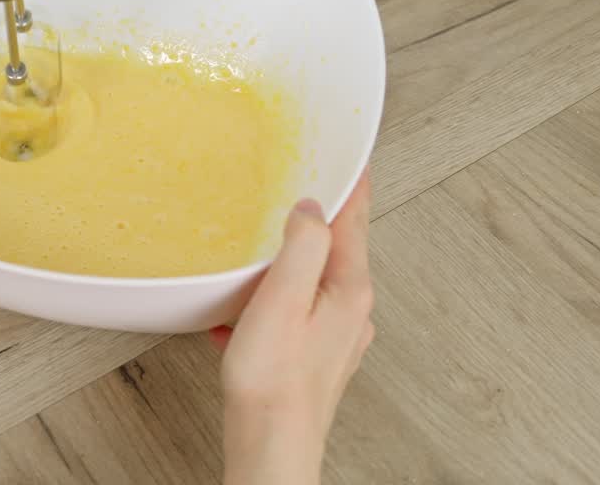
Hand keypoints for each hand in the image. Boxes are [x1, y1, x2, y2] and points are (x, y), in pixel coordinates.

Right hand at [211, 171, 373, 484]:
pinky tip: (244, 308)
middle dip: (320, 216)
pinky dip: (272, 298)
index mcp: (348, 289)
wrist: (270, 447)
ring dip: (293, 257)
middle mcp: (350, 310)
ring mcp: (334, 335)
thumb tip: (310, 208)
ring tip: (268, 242)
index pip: (356, 217)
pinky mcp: (313, 355)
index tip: (354, 152)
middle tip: (307, 184)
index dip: (351, 180)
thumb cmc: (274, 383)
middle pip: (339, 246)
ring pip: (315, 279)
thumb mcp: (282, 299)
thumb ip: (302, 246)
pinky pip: (295, 310)